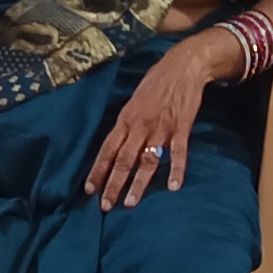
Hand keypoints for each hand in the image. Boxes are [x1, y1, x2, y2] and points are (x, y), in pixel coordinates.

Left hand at [83, 39, 222, 209]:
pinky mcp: (181, 128)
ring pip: (147, 161)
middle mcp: (140, 126)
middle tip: (106, 206)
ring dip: (138, 184)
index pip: (107, 150)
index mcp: (126, 119)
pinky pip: (178, 153)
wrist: (183, 66)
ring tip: (130, 203)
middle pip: (123, 160)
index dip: (97, 171)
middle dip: (113, 184)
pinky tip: (173, 186)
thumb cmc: (156, 82)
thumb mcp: (134, 100)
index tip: (89, 190)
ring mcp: (161, 128)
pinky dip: (176, 170)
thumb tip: (116, 145)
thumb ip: (126, 124)